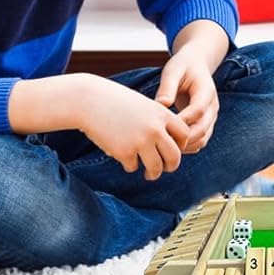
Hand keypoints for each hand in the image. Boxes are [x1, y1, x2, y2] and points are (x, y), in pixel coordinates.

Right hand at [77, 74, 192, 179]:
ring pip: (156, 168)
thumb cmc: (115, 101)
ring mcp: (140, 141)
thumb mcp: (143, 105)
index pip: (184, 135)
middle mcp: (155, 129)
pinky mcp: (124, 152)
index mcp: (162, 114)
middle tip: (166, 169)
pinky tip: (123, 157)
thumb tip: (167, 144)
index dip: (181, 145)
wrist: (89, 101)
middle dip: (171, 166)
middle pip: (174, 156)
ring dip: (153, 173)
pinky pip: (133, 167)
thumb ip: (157, 121)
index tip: (174, 149)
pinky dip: (129, 165)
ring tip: (149, 173)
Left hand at [155, 45, 218, 153]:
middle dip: (183, 139)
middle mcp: (213, 107)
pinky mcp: (206, 123)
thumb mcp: (173, 70)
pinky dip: (188, 146)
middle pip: (203, 129)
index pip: (198, 110)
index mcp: (206, 92)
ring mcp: (211, 117)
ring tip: (165, 147)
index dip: (182, 121)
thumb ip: (168, 87)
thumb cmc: (183, 66)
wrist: (196, 64)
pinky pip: (200, 140)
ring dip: (186, 146)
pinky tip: (170, 145)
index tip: (163, 127)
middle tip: (162, 143)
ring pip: (203, 139)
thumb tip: (162, 104)